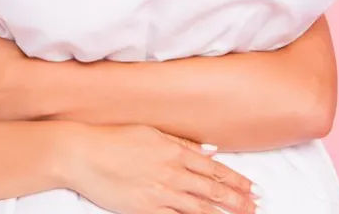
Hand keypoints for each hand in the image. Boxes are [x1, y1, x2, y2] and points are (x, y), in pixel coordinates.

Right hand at [60, 124, 259, 213]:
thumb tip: (211, 150)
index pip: (214, 169)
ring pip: (200, 207)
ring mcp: (160, 192)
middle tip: (256, 207)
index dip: (236, 180)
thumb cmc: (114, 139)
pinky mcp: (146, 208)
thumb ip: (182, 143)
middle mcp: (172, 172)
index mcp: (174, 151)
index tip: (252, 188)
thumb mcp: (152, 133)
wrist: (83, 154)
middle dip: (238, 200)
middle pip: (213, 189)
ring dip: (223, 213)